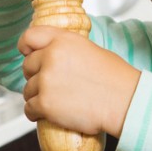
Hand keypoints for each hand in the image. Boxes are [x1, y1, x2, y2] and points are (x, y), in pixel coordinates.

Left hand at [19, 24, 138, 138]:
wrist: (125, 102)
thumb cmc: (115, 79)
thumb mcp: (90, 50)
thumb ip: (66, 49)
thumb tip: (52, 55)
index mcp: (62, 40)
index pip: (29, 37)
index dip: (26, 48)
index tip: (28, 55)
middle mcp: (51, 57)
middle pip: (27, 67)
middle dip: (37, 76)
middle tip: (54, 86)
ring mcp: (46, 81)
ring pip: (28, 90)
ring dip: (38, 97)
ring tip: (59, 101)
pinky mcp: (45, 103)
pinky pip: (29, 109)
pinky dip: (37, 113)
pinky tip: (52, 114)